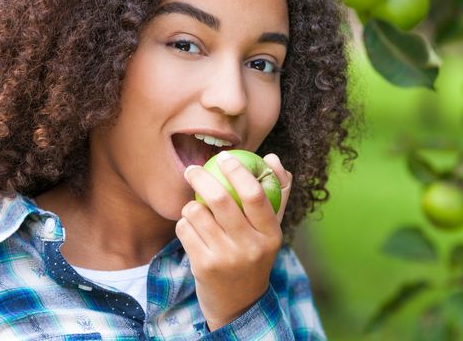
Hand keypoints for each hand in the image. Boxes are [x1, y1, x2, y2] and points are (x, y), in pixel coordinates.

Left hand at [176, 152, 291, 330]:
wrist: (240, 305)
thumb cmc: (255, 255)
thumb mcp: (271, 230)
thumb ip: (277, 193)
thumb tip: (273, 158)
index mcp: (271, 235)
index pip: (255, 195)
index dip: (238, 171)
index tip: (224, 158)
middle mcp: (251, 247)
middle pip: (221, 200)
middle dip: (202, 177)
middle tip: (192, 169)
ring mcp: (226, 259)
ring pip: (197, 213)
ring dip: (191, 204)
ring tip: (196, 209)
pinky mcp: (204, 267)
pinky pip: (185, 230)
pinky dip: (185, 223)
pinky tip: (192, 229)